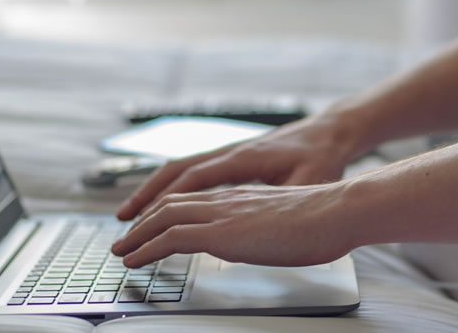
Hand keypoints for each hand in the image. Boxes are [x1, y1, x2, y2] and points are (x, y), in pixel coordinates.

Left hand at [111, 182, 357, 266]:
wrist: (336, 211)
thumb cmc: (324, 220)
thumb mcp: (287, 223)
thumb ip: (268, 228)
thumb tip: (265, 242)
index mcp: (241, 197)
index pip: (193, 201)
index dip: (167, 212)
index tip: (152, 227)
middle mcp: (226, 199)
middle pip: (171, 205)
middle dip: (143, 222)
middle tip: (126, 239)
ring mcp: (222, 214)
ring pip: (163, 217)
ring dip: (137, 235)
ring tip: (121, 252)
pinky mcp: (221, 232)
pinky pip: (171, 238)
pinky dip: (146, 248)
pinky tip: (134, 260)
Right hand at [115, 112, 366, 220]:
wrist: (330, 132)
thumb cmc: (321, 156)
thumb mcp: (308, 180)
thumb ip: (283, 199)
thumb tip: (262, 217)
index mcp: (243, 158)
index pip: (193, 180)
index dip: (166, 201)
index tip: (144, 222)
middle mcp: (229, 151)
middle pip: (176, 171)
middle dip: (146, 196)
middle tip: (123, 221)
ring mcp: (229, 151)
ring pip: (180, 169)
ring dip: (153, 189)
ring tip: (131, 212)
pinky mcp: (233, 156)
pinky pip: (192, 169)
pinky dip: (171, 185)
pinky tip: (163, 200)